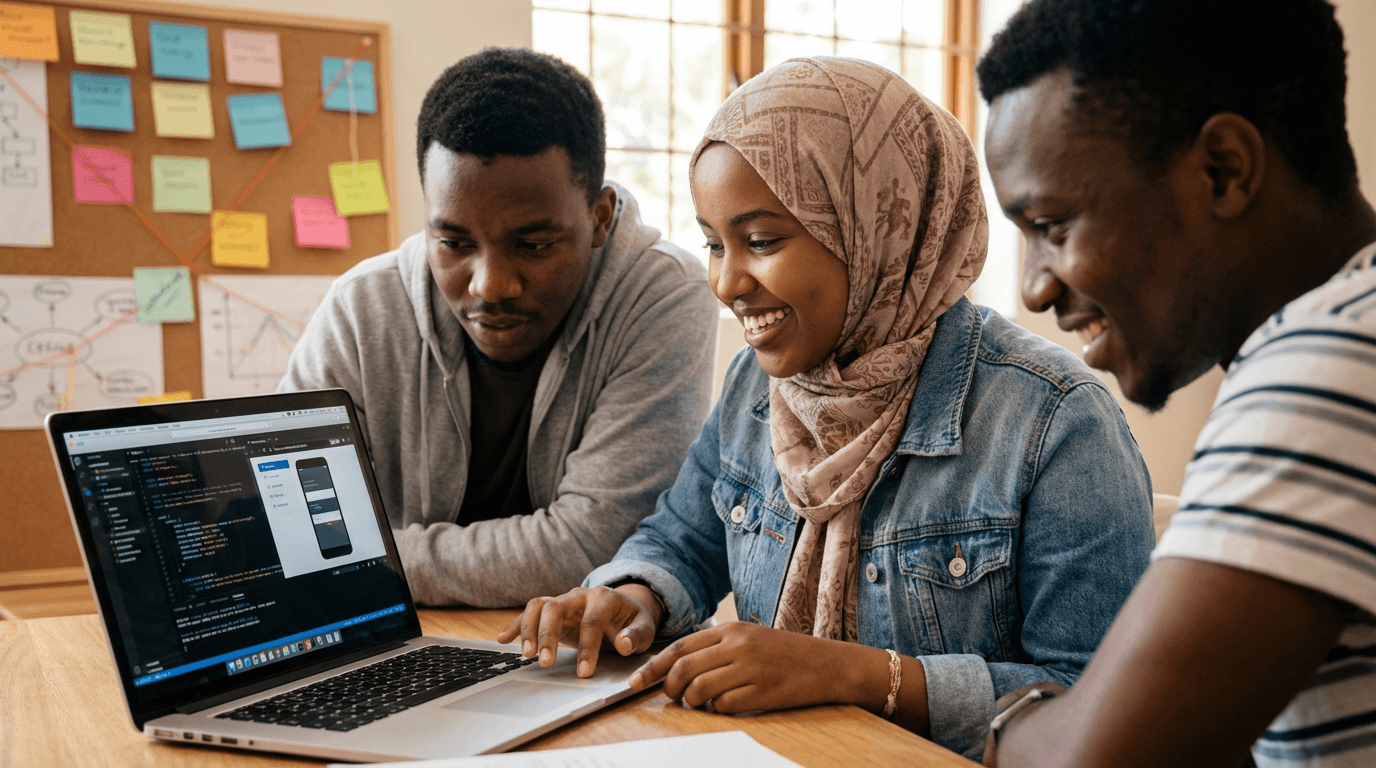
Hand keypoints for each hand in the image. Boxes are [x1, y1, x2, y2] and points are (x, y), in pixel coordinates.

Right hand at [496, 585, 663, 677]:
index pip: (592, 621)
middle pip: (555, 608)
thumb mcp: (644, 628)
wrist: (624, 609)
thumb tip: (624, 644)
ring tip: (526, 655)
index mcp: (604, 597)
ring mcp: (563, 601)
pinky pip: (529, 613)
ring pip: (538, 606)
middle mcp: (579, 595)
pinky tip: (502, 640)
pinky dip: (515, 625)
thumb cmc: (632, 621)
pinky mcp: (552, 611)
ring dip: (528, 629)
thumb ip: (636, 635)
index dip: (588, 648)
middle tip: (546, 662)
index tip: (584, 672)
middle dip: (548, 635)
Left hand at [628, 621, 874, 713]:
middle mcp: (738, 645)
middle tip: (671, 698)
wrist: (829, 664)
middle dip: (668, 688)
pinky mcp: (763, 692)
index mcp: (732, 629)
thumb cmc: (785, 653)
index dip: (653, 667)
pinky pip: (724, 706)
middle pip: (683, 668)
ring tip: (701, 704)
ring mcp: (751, 668)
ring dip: (693, 702)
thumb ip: (717, 648)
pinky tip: (727, 706)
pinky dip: (718, 710)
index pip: (680, 647)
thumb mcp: (750, 638)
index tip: (634, 682)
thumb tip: (677, 667)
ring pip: (699, 689)